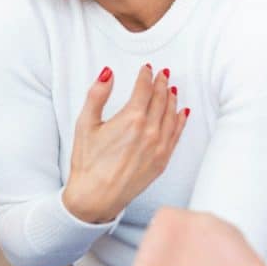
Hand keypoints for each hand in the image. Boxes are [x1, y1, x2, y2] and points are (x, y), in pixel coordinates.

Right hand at [64, 65, 188, 222]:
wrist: (96, 196)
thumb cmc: (88, 163)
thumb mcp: (85, 124)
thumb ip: (97, 95)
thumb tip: (107, 73)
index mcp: (131, 119)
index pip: (144, 89)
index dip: (146, 76)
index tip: (146, 69)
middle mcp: (150, 131)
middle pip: (161, 99)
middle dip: (161, 84)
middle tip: (162, 74)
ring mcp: (159, 146)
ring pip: (171, 115)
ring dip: (171, 99)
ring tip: (171, 88)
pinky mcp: (162, 160)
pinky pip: (176, 134)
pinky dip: (180, 120)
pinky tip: (181, 112)